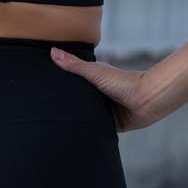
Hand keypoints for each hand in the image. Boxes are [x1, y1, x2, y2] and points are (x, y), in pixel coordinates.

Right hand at [48, 46, 171, 131]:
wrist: (146, 101)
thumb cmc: (125, 82)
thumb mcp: (95, 72)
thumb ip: (75, 65)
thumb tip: (53, 51)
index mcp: (92, 80)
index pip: (71, 82)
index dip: (58, 84)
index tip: (40, 87)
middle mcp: (96, 95)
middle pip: (75, 101)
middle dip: (64, 106)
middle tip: (42, 110)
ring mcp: (102, 111)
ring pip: (83, 117)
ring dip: (75, 120)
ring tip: (52, 125)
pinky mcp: (108, 125)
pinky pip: (94, 130)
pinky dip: (87, 131)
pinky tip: (73, 135)